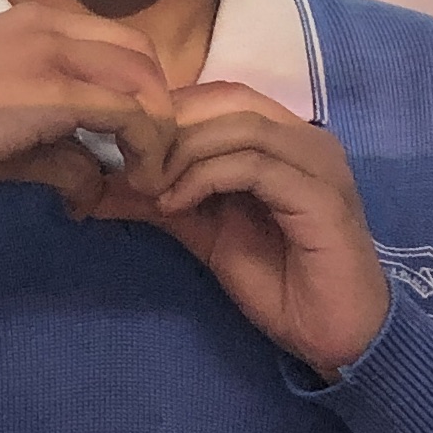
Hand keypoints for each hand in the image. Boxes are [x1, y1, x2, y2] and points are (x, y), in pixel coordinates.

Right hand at [0, 9, 174, 214]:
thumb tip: (96, 188)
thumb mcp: (12, 134)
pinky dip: (145, 147)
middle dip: (161, 111)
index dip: (144, 93)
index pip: (121, 44)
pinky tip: (134, 179)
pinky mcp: (55, 91)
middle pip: (144, 57)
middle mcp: (51, 25)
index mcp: (38, 23)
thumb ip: (62, 149)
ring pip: (143, 82)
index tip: (139, 142)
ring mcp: (53, 53)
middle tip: (151, 161)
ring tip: (147, 176)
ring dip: (158, 132)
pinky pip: (127, 113)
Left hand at [120, 85, 391, 377]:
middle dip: (170, 125)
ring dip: (182, 151)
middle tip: (129, 165)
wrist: (335, 337)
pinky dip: (205, 177)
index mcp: (284, 137)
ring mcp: (319, 163)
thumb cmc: (278, 282)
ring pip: (238, 125)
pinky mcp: (321, 196)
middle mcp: (307, 137)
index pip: (219, 95)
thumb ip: (163, 200)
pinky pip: (253, 166)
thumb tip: (97, 185)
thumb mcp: (205, 231)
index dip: (167, 112)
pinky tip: (176, 205)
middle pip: (227, 98)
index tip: (122, 149)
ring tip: (149, 187)